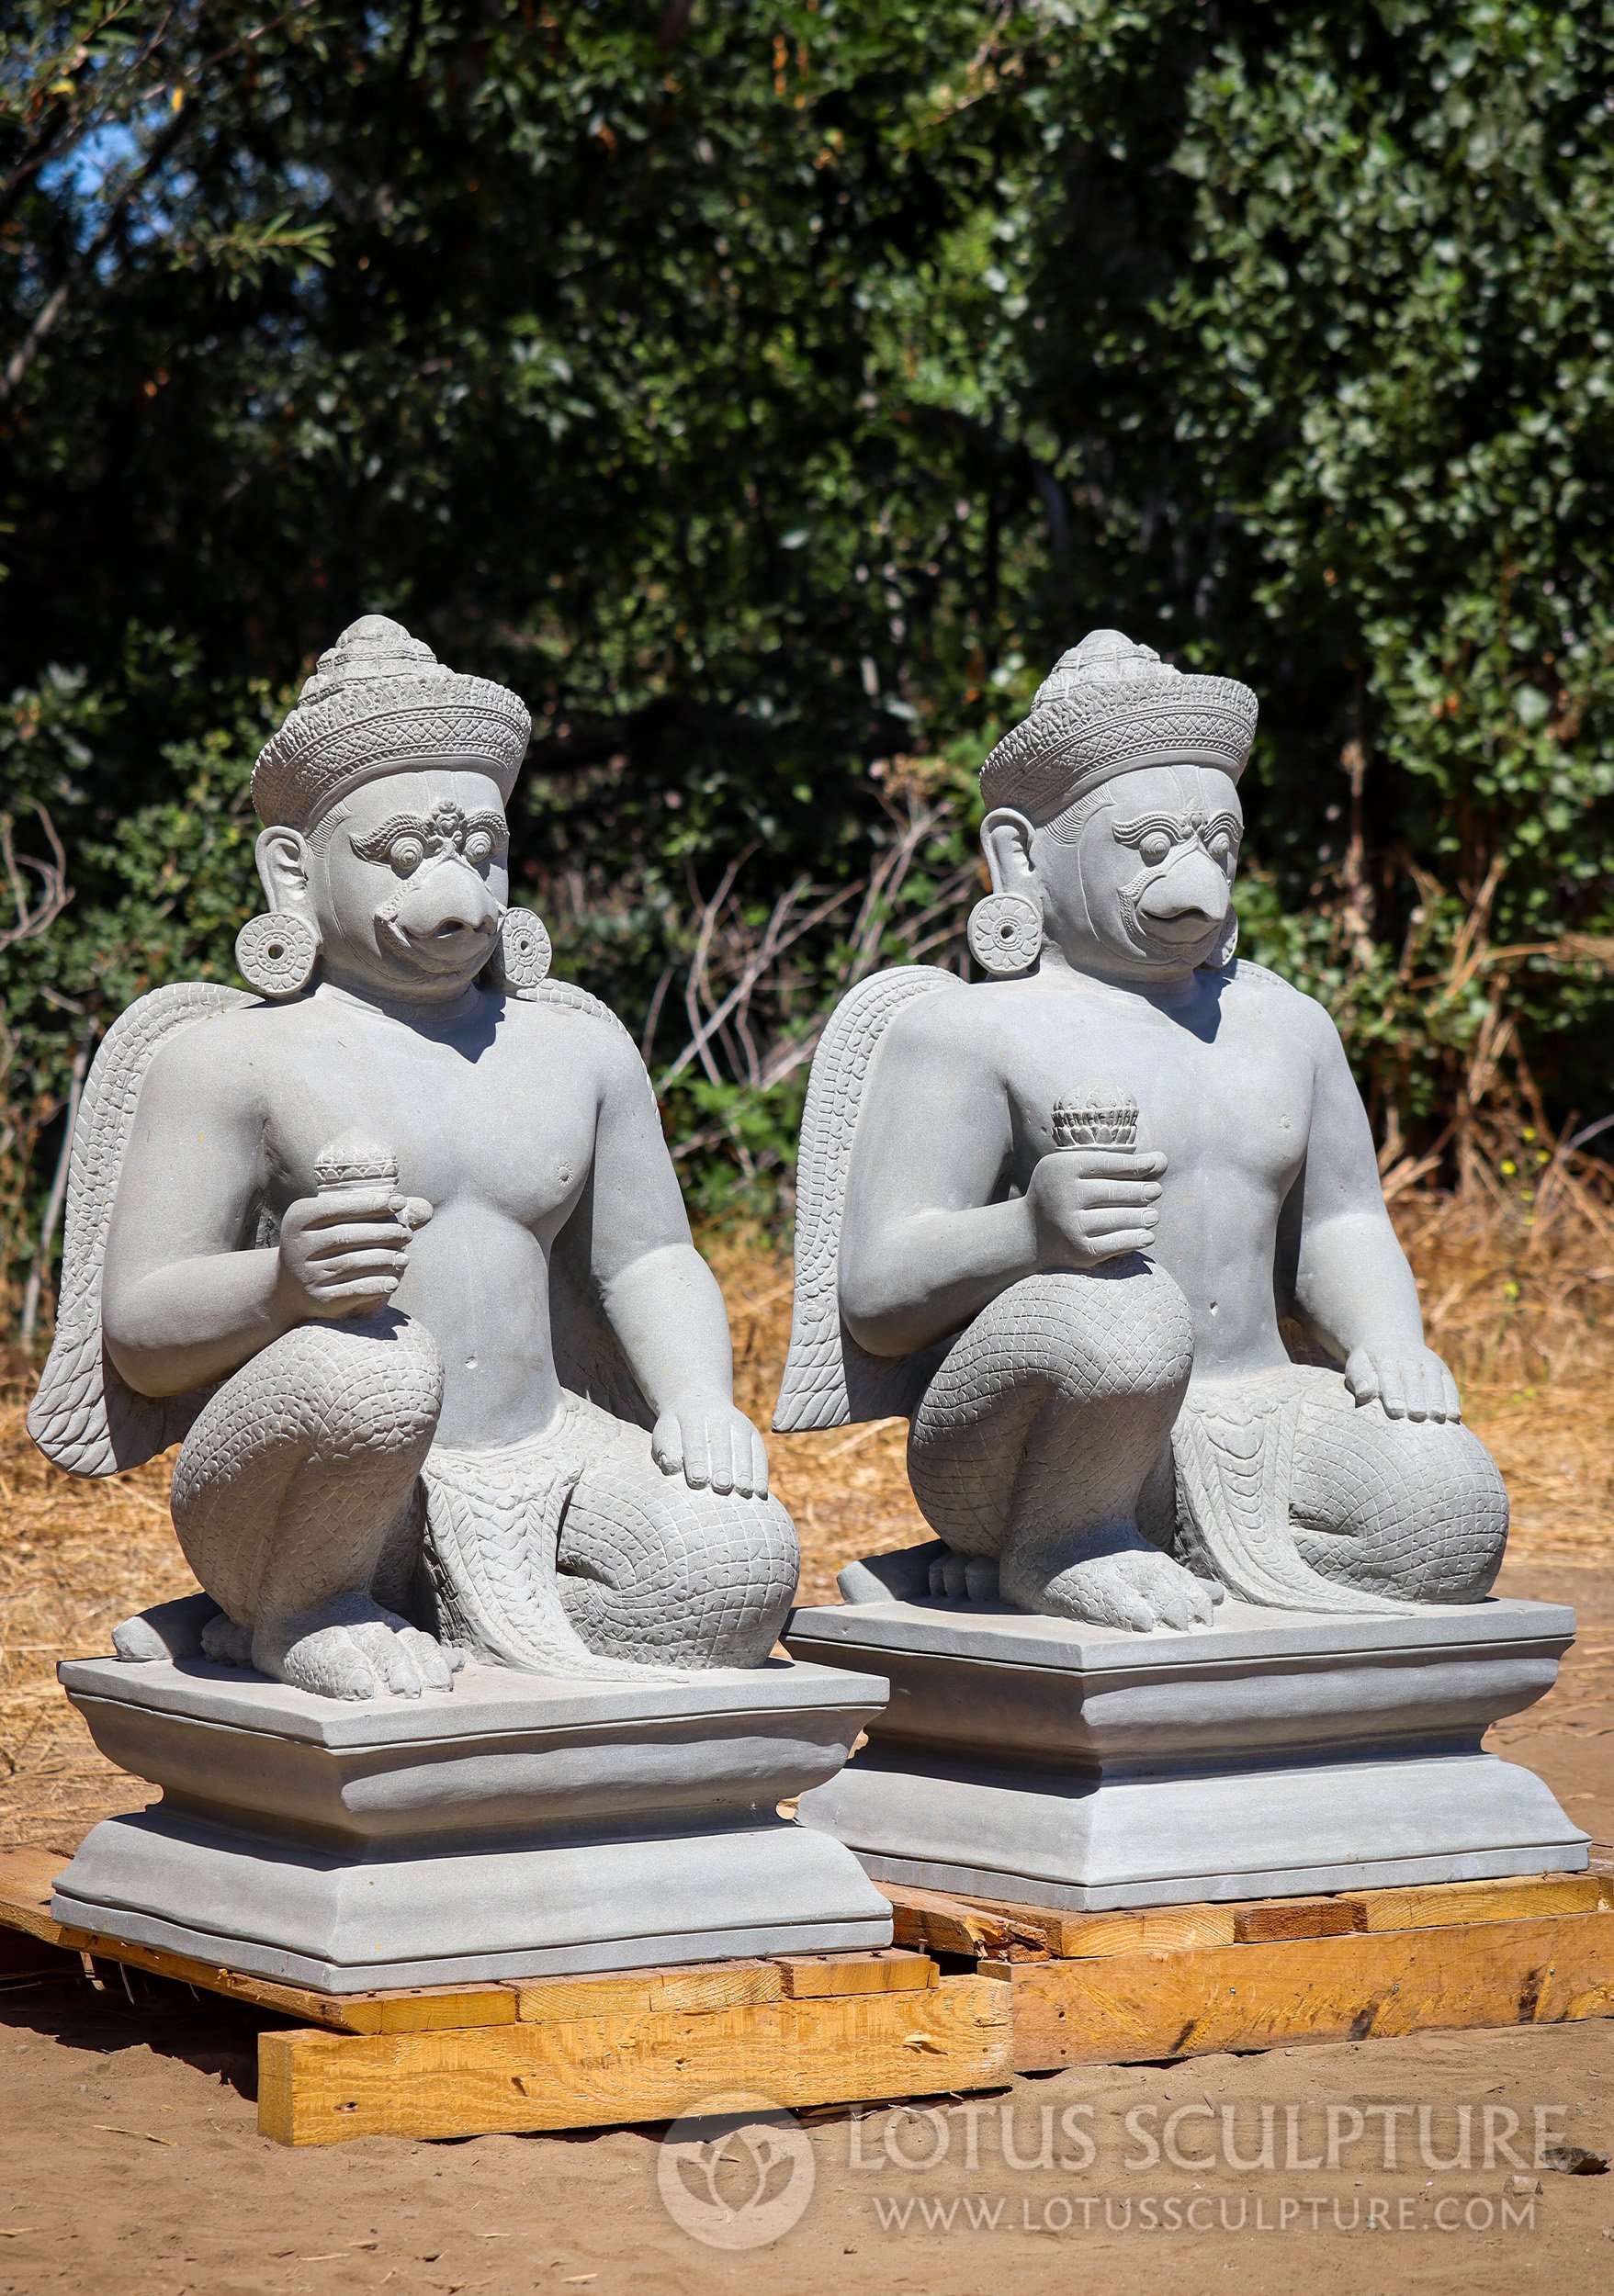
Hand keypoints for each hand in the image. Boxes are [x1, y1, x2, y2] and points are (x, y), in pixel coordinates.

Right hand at [275, 1183, 431, 1320]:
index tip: (400, 1202)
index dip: (372, 1203)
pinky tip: (394, 1281)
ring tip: (405, 1257)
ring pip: (354, 1263)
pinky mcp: (319, 1299)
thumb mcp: (334, 1221)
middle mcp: (297, 1246)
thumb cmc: (324, 1244)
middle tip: (407, 1234)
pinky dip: (377, 1285)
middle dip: (384, 1233)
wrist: (290, 1287)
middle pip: (349, 1236)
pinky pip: (354, 1291)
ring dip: (385, 1259)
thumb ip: (372, 1211)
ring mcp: (307, 1275)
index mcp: (299, 1218)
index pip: (338, 1206)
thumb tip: (426, 1209)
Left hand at [652, 1401, 770, 1497]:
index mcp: (692, 1417)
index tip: (697, 1480)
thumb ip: (667, 1450)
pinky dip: (760, 1473)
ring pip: (743, 1450)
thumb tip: (673, 1467)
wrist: (700, 1404)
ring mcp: (739, 1424)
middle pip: (721, 1447)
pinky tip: (759, 1491)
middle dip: (722, 1467)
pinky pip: (759, 1454)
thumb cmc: (678, 1431)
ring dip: (744, 1472)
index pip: (695, 1443)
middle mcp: (718, 1418)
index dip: (696, 1462)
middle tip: (722, 1486)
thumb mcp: (666, 1433)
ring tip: (743, 1491)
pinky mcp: (753, 1434)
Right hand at [1027, 1146, 1166, 1271]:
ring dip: (1143, 1217)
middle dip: (1141, 1191)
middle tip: (1156, 1192)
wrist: (1031, 1232)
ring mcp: (1070, 1225)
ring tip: (1153, 1216)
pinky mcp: (1079, 1250)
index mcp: (1061, 1168)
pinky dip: (1135, 1239)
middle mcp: (1063, 1196)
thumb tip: (1162, 1160)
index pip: (1108, 1164)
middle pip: (1114, 1192)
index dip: (1135, 1165)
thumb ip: (1118, 1163)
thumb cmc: (1064, 1192)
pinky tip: (1147, 1236)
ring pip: (1119, 1219)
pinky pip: (1116, 1244)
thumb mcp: (1080, 1169)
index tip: (1153, 1165)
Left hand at [1345, 1343, 1461, 1422]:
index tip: (1395, 1411)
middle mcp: (1409, 1360)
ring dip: (1437, 1400)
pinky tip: (1454, 1417)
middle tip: (1417, 1416)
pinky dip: (1452, 1400)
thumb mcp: (1358, 1366)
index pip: (1390, 1377)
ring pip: (1434, 1382)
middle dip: (1416, 1398)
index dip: (1393, 1394)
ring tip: (1438, 1418)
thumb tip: (1364, 1394)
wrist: (1390, 1343)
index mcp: (1385, 1359)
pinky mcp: (1443, 1371)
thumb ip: (1360, 1379)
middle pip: (1414, 1380)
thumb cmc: (1370, 1365)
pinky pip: (1449, 1385)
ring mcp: (1428, 1364)